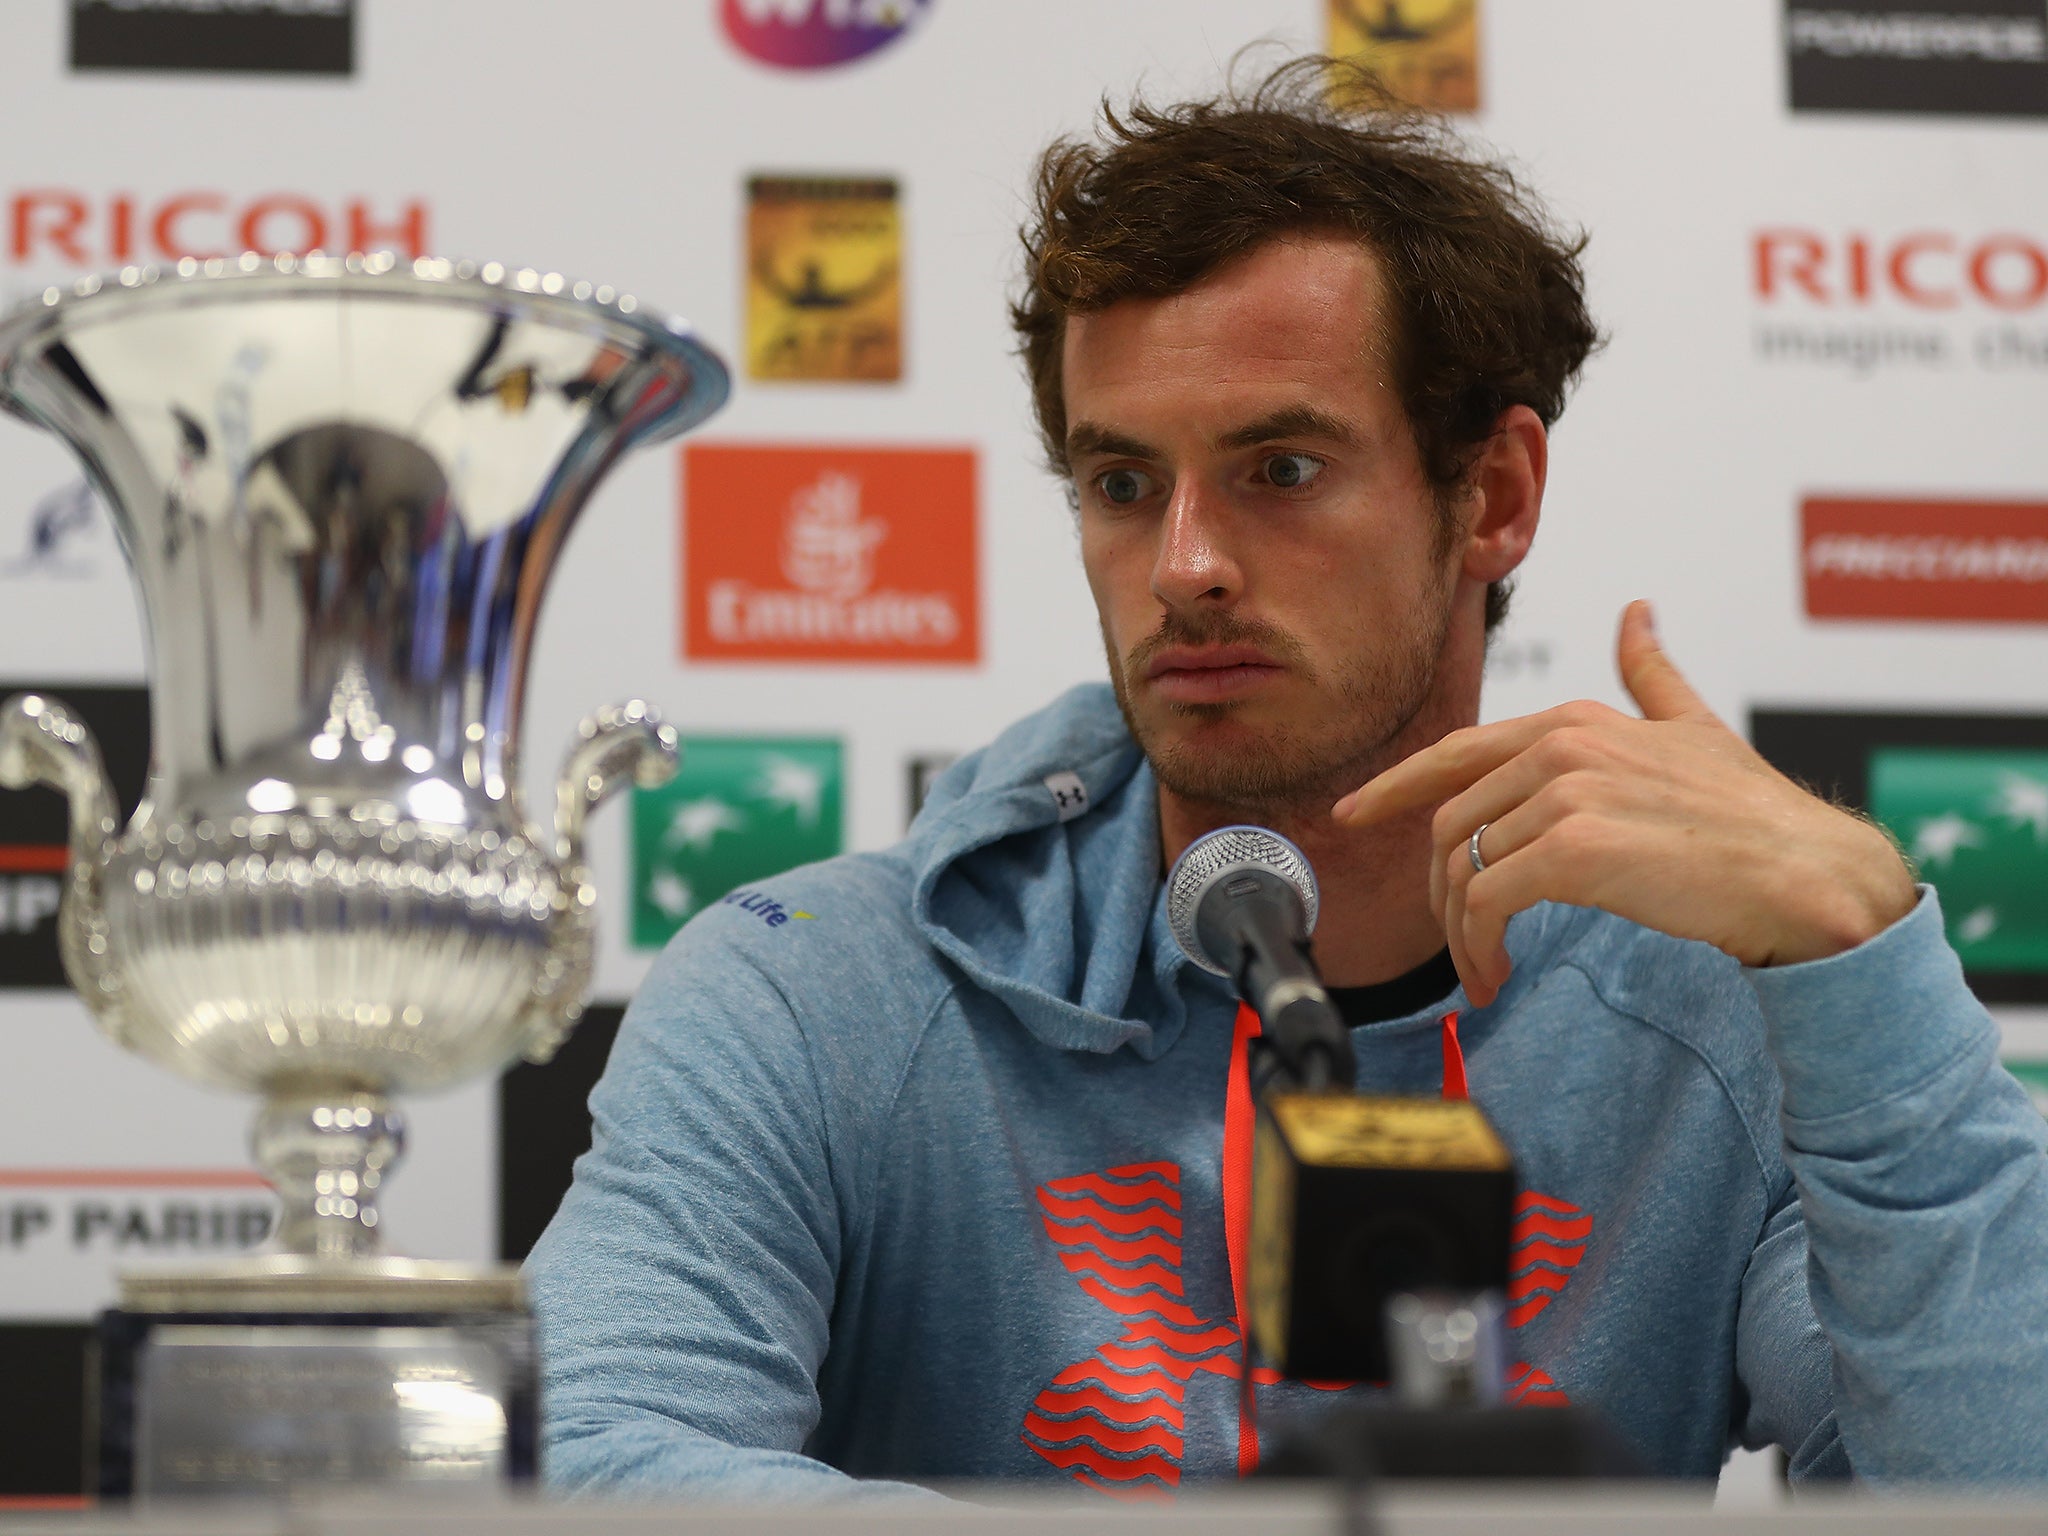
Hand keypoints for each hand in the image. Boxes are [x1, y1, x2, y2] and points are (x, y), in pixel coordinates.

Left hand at [1332, 601, 1917, 1007]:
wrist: (1805, 873)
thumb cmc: (1755, 815)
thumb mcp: (1695, 726)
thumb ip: (1652, 674)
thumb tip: (1636, 613)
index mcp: (1573, 721)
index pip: (1454, 752)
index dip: (1393, 786)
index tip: (1352, 814)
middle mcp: (1560, 747)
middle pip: (1446, 822)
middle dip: (1437, 890)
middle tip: (1457, 942)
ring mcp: (1564, 795)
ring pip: (1460, 870)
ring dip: (1459, 933)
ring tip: (1482, 972)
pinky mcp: (1572, 851)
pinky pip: (1485, 904)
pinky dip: (1477, 948)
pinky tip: (1495, 976)